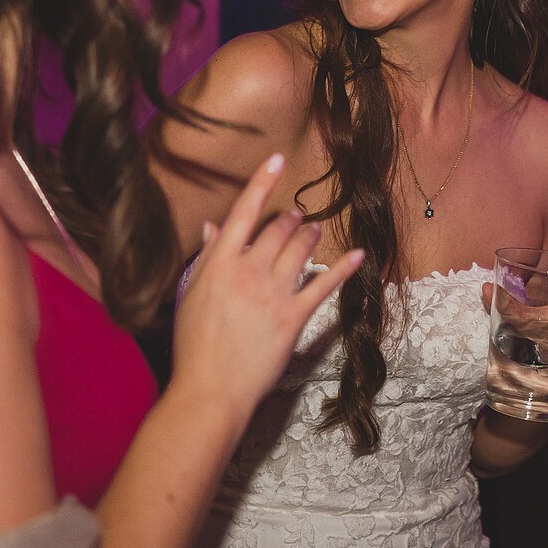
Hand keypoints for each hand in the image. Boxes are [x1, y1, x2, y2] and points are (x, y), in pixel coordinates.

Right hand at [170, 154, 362, 422]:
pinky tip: (357, 256)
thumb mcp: (190, 295)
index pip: (243, 212)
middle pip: (277, 230)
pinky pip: (323, 285)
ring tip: (314, 230)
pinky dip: (343, 269)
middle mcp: (248, 271)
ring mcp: (273, 294)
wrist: (210, 388)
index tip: (278, 159)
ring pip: (300, 250)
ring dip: (311, 235)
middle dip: (290, 219)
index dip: (262, 182)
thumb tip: (215, 227)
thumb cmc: (194, 344)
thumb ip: (206, 258)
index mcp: (219, 263)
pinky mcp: (294, 317)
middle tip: (296, 216)